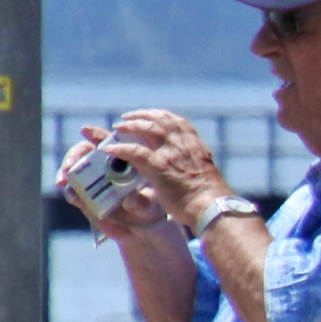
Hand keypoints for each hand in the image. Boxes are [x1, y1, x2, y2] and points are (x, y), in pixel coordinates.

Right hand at [62, 123, 174, 235]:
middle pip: (83, 153)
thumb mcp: (149, 205)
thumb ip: (140, 202)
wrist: (141, 229)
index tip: (86, 130)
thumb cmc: (150, 208)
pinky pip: (73, 193)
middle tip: (69, 166)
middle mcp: (103, 168)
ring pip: (73, 171)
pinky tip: (74, 197)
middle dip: (73, 156)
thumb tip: (130, 200)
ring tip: (63, 180)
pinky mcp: (84, 198)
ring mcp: (91, 183)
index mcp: (122, 160)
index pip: (107, 142)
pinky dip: (71, 193)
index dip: (95, 134)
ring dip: (65, 173)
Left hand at [108, 109, 229, 226]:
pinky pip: (135, 151)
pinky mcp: (159, 167)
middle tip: (127, 118)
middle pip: (159, 120)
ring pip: (147, 128)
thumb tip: (184, 167)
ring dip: (130, 126)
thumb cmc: (208, 196)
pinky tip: (109, 149)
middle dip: (141, 116)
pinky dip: (121, 148)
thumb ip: (190, 163)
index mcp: (194, 144)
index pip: (177, 121)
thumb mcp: (203, 171)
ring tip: (117, 128)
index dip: (161, 116)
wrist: (211, 206)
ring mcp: (170, 153)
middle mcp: (183, 143)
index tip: (151, 115)